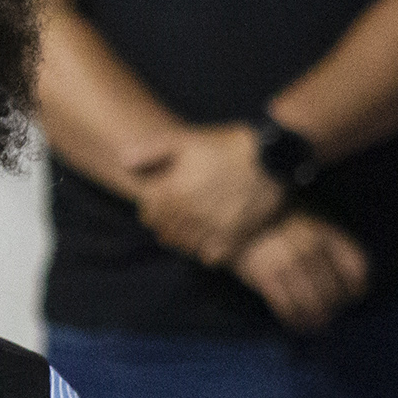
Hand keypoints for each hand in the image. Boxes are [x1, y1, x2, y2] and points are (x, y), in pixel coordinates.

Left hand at [129, 123, 283, 266]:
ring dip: (184, 238)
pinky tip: (210, 237)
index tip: (159, 202)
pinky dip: (206, 250)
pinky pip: (209, 257)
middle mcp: (190, 215)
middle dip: (167, 224)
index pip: (149, 212)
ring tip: (193, 226)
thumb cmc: (228, 147)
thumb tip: (123, 161)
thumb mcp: (188, 139)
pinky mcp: (234, 240)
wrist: (273, 159)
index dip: (151, 208)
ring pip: (186, 246)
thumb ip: (152, 150)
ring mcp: (212, 230)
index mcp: (174, 192)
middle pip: (166, 231)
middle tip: (177, 215)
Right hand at [231, 212, 370, 330]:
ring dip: (320, 319)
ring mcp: (287, 263)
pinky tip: (299, 324)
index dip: (359, 286)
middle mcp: (309, 248)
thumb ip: (330, 240)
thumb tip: (351, 276)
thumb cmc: (279, 216)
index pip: (355, 266)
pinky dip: (296, 321)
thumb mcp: (310, 216)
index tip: (356, 294)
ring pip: (313, 303)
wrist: (239, 211)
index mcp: (324, 231)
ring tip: (320, 324)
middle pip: (335, 290)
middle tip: (333, 310)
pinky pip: (287, 307)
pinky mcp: (265, 276)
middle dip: (337, 305)